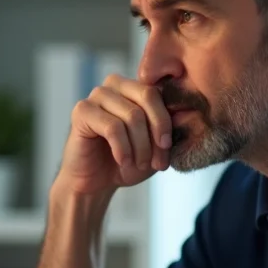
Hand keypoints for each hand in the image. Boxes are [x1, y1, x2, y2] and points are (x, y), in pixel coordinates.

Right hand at [55, 75, 172, 195]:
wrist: (97, 183)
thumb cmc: (128, 162)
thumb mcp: (156, 146)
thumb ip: (169, 129)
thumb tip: (186, 114)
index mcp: (134, 87)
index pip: (159, 93)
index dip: (166, 123)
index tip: (167, 148)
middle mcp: (115, 84)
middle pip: (148, 97)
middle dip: (156, 132)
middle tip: (157, 160)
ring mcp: (97, 95)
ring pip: (132, 115)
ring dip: (140, 146)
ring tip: (138, 164)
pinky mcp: (82, 110)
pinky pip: (112, 127)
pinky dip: (123, 149)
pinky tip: (123, 161)